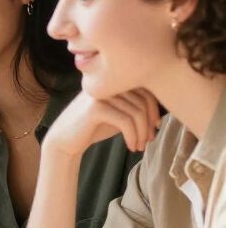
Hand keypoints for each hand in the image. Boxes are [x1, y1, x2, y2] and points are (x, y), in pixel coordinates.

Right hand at [44, 89, 160, 159]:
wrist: (65, 140)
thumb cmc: (94, 128)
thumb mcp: (118, 114)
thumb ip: (134, 107)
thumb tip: (161, 113)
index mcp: (112, 81)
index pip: (144, 89)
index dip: (155, 109)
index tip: (155, 128)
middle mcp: (106, 83)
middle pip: (142, 101)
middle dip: (149, 124)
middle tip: (148, 141)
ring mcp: (100, 94)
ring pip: (136, 112)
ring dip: (142, 133)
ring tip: (139, 146)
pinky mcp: (95, 108)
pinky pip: (125, 121)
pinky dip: (133, 136)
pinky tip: (130, 146)